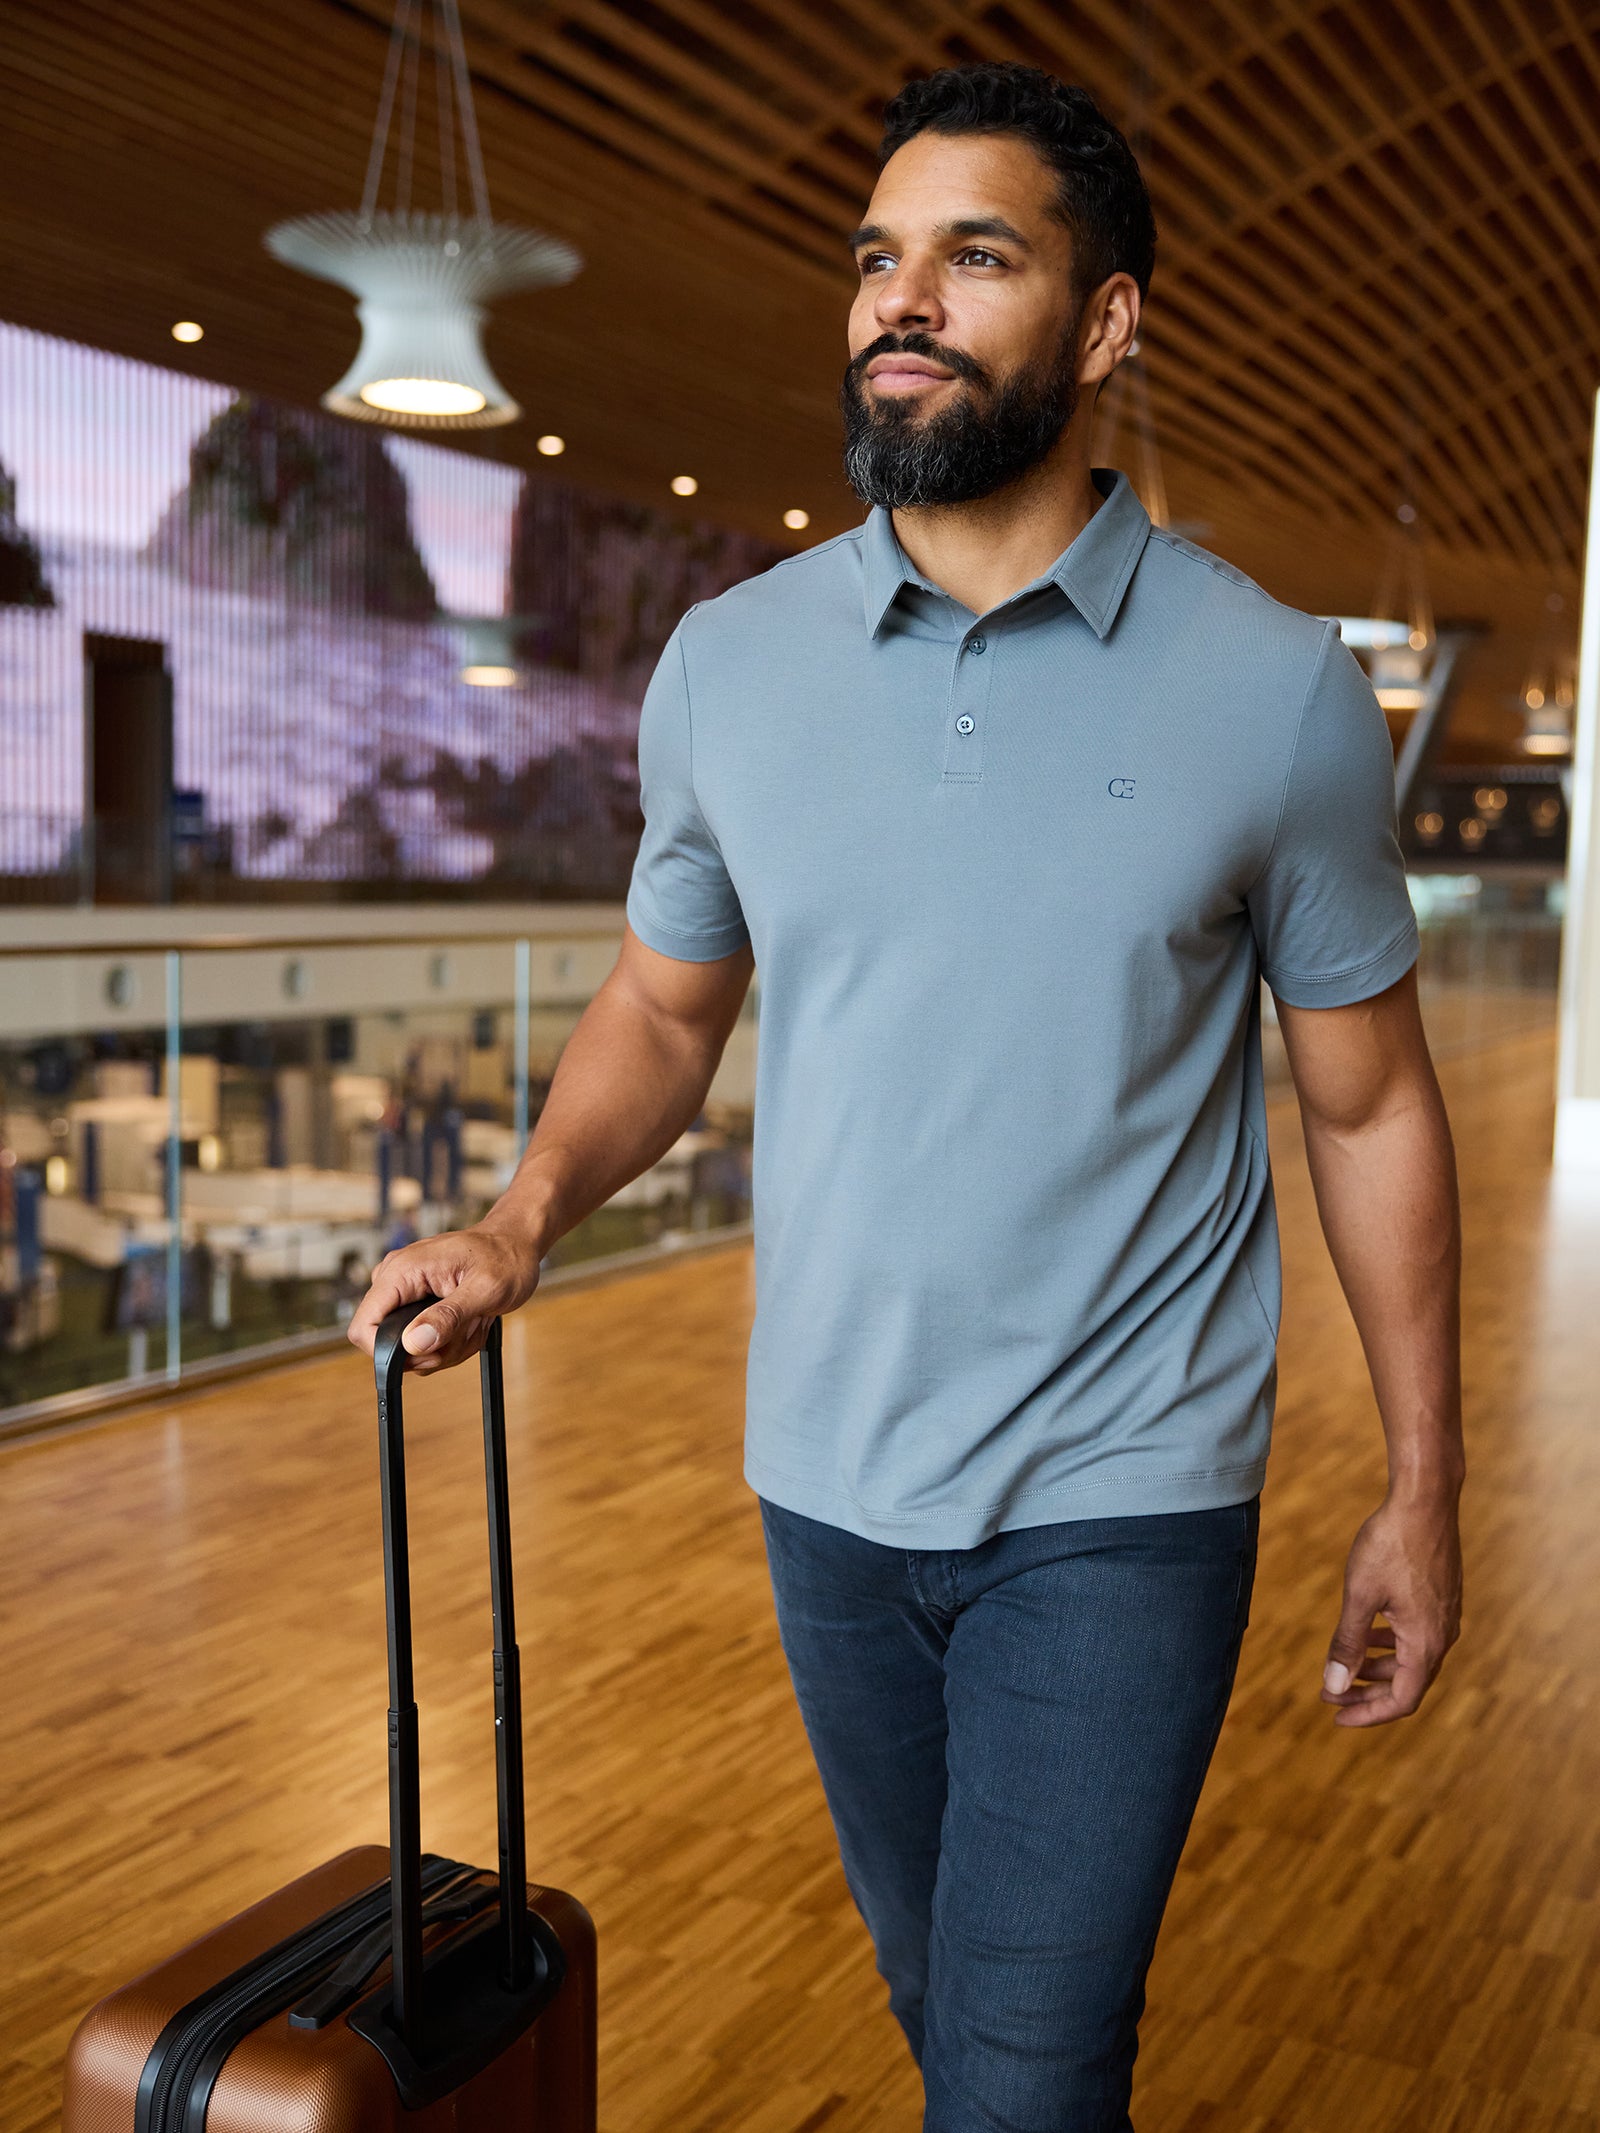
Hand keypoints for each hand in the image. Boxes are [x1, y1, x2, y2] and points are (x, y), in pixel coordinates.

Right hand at [346, 1221, 542, 1374]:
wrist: (516, 1243)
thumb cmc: (505, 1257)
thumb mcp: (484, 1289)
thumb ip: (448, 1317)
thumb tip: (413, 1343)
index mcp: (402, 1271)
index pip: (363, 1328)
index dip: (390, 1352)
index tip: (431, 1350)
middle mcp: (396, 1280)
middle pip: (390, 1344)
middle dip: (432, 1350)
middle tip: (467, 1330)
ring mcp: (406, 1292)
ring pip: (411, 1347)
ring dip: (448, 1346)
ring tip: (474, 1321)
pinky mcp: (418, 1302)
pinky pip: (424, 1340)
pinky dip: (450, 1341)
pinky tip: (470, 1322)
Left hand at [1322, 1489, 1461, 1726]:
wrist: (1425, 1501)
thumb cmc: (1391, 1545)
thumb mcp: (1360, 1596)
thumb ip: (1348, 1643)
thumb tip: (1334, 1685)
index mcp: (1426, 1643)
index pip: (1402, 1700)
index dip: (1368, 1714)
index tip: (1336, 1715)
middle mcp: (1442, 1636)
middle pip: (1407, 1683)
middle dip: (1367, 1692)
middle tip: (1331, 1693)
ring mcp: (1445, 1617)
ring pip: (1412, 1658)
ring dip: (1378, 1667)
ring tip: (1346, 1667)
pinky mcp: (1441, 1598)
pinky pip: (1416, 1636)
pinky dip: (1390, 1643)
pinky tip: (1367, 1631)